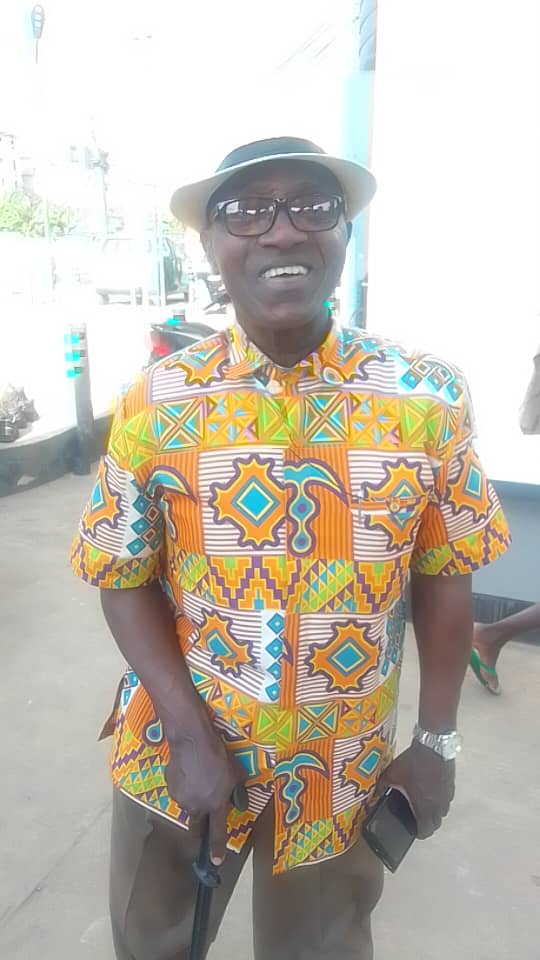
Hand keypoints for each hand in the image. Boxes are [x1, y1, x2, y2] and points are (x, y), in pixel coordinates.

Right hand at [165, 723, 245, 865]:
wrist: (193, 741)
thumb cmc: (219, 756)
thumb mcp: (237, 773)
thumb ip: (237, 790)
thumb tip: (238, 801)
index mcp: (216, 806)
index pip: (216, 833)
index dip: (216, 849)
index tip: (215, 862)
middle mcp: (197, 807)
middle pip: (196, 826)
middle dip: (199, 829)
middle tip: (203, 820)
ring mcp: (181, 798)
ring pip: (189, 805)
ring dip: (194, 798)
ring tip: (199, 777)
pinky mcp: (171, 787)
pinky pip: (180, 791)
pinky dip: (185, 786)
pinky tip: (189, 771)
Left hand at [377, 740, 454, 838]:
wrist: (432, 745)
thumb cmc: (412, 763)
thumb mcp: (392, 774)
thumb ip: (383, 786)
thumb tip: (376, 793)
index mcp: (424, 807)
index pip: (426, 831)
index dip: (419, 834)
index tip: (414, 831)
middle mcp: (439, 805)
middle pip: (436, 824)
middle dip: (427, 825)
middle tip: (418, 819)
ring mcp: (447, 795)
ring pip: (443, 812)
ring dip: (435, 813)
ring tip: (424, 805)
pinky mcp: (451, 785)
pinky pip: (446, 799)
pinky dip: (440, 800)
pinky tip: (431, 791)